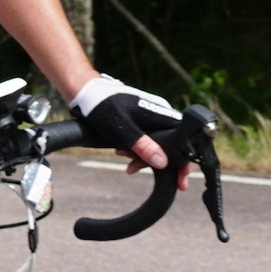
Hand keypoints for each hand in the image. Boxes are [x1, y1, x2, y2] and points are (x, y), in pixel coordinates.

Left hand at [71, 75, 192, 189]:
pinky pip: (146, 140)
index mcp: (160, 114)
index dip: (184, 160)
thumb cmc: (102, 106)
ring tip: (129, 166)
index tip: (181, 178)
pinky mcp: (141, 121)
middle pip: (171, 144)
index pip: (182, 138)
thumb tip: (162, 162)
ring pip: (157, 144)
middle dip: (163, 164)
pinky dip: (137, 151)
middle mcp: (160, 115)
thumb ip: (143, 146)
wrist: (86, 92)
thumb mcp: (122, 130)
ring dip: (145, 158)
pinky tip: (124, 155)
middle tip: (158, 180)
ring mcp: (151, 118)